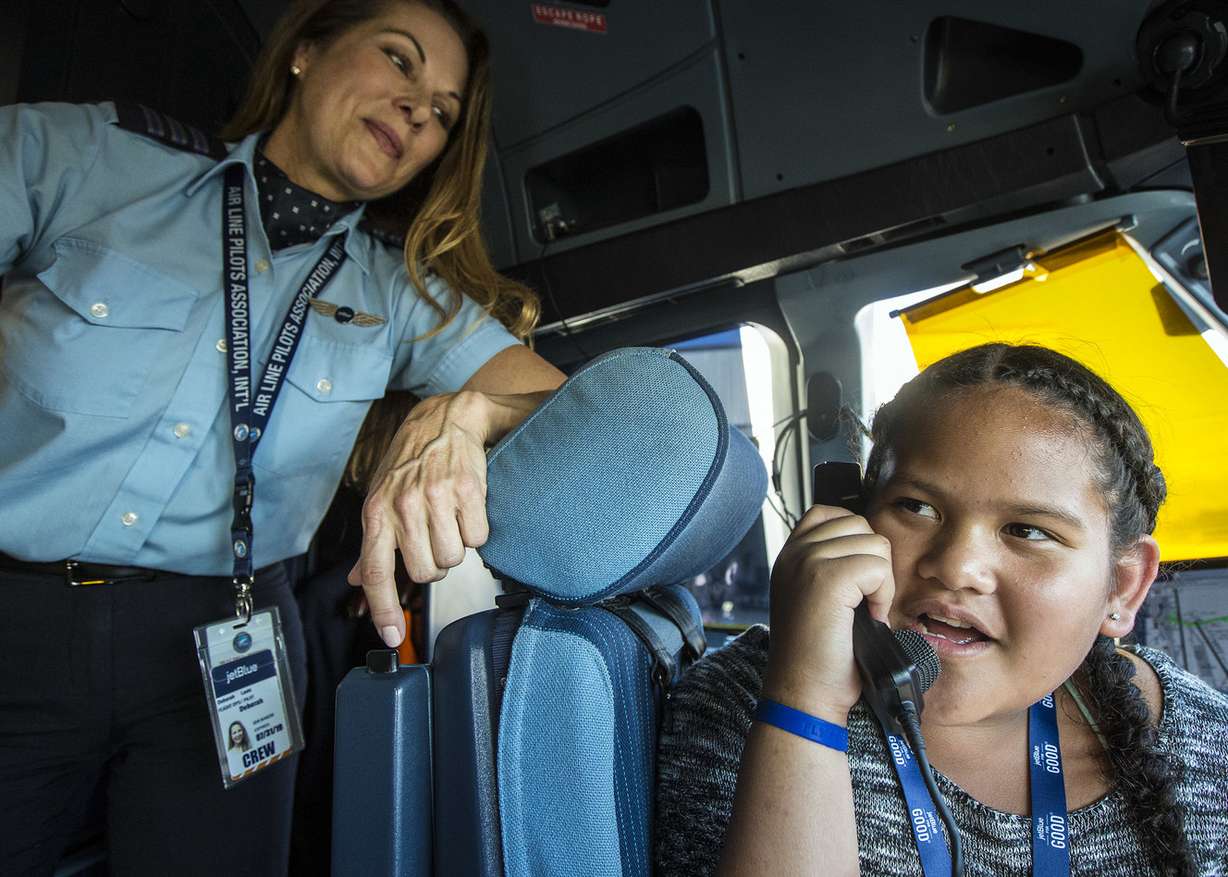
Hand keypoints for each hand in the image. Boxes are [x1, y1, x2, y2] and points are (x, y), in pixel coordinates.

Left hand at [348, 387, 553, 647]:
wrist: (445, 419)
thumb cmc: (410, 462)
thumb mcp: (380, 498)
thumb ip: (372, 544)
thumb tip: (358, 580)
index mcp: (377, 512)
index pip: (377, 572)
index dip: (383, 610)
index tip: (390, 638)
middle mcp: (404, 506)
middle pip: (426, 572)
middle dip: (434, 564)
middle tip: (434, 540)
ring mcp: (437, 497)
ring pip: (453, 558)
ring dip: (456, 548)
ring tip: (450, 521)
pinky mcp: (469, 490)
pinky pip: (478, 538)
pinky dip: (476, 531)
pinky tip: (467, 511)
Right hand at [761, 504, 895, 723]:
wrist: (804, 694)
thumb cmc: (817, 657)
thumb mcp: (814, 600)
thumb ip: (830, 566)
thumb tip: (872, 549)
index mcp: (788, 556)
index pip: (830, 514)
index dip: (855, 541)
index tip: (857, 581)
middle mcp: (793, 553)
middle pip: (859, 524)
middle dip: (872, 562)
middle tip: (861, 602)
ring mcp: (807, 563)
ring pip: (874, 543)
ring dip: (880, 580)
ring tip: (863, 611)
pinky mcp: (826, 579)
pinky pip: (878, 567)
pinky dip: (883, 594)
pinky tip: (869, 617)